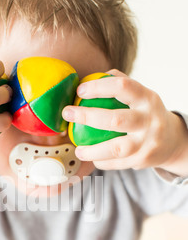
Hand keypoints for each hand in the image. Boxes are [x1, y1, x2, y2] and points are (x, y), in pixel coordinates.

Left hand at [62, 69, 187, 173]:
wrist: (172, 142)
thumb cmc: (146, 114)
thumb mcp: (142, 96)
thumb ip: (122, 85)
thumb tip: (93, 77)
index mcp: (147, 99)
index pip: (122, 87)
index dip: (99, 87)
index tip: (80, 91)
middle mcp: (149, 120)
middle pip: (115, 119)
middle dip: (87, 116)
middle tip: (67, 113)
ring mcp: (147, 142)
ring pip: (115, 148)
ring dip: (92, 150)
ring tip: (78, 149)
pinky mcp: (143, 160)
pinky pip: (117, 163)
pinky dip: (101, 161)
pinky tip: (91, 157)